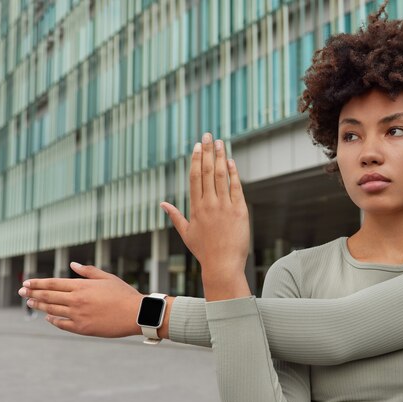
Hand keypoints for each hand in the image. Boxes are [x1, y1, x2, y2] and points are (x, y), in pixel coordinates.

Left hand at [18, 262, 143, 336]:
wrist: (136, 314)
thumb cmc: (123, 293)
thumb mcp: (107, 278)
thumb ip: (88, 271)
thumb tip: (72, 264)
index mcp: (82, 286)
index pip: (53, 283)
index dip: (38, 283)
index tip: (27, 283)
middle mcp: (76, 300)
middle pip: (48, 296)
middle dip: (33, 293)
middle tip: (22, 292)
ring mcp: (78, 315)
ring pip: (52, 310)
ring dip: (40, 306)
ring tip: (31, 302)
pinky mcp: (82, 328)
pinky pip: (62, 324)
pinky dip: (53, 320)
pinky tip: (48, 317)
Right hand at [161, 133, 250, 300]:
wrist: (223, 265)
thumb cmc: (204, 251)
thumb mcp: (186, 233)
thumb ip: (175, 216)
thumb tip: (162, 204)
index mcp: (196, 208)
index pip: (195, 178)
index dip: (196, 160)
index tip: (197, 146)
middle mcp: (209, 204)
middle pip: (208, 172)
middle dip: (208, 151)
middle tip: (208, 135)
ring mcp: (225, 207)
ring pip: (222, 176)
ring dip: (220, 157)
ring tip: (221, 142)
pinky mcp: (240, 211)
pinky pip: (236, 188)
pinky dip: (233, 173)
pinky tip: (231, 161)